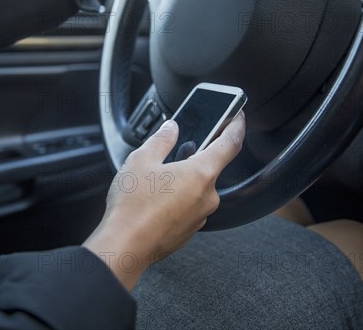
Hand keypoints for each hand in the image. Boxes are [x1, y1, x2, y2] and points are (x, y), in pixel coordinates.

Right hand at [83, 112, 245, 290]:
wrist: (125, 246)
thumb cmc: (133, 206)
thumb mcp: (141, 161)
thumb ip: (161, 140)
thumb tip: (171, 128)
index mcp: (201, 174)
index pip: (230, 143)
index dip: (236, 126)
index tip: (237, 116)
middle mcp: (207, 196)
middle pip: (210, 167)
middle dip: (195, 156)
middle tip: (176, 149)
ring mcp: (200, 216)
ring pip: (198, 188)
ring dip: (184, 178)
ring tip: (158, 177)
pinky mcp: (190, 230)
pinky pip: (190, 206)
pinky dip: (179, 197)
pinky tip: (157, 197)